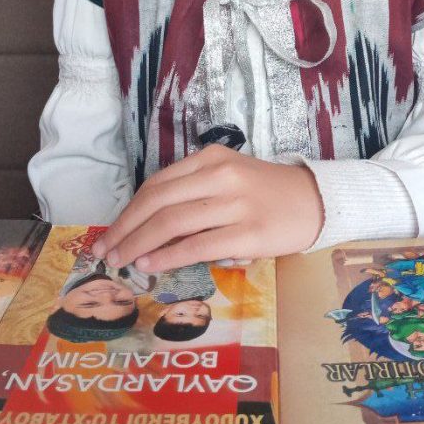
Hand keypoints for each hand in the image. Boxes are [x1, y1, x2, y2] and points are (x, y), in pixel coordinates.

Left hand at [90, 144, 323, 271]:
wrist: (316, 202)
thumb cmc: (266, 193)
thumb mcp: (229, 177)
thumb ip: (194, 193)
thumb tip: (147, 227)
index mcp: (212, 158)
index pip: (158, 184)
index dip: (129, 210)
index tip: (112, 231)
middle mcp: (221, 176)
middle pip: (158, 202)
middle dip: (125, 228)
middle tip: (106, 250)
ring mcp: (236, 204)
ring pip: (172, 224)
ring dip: (139, 245)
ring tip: (122, 262)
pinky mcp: (248, 234)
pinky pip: (198, 246)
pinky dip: (168, 257)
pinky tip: (151, 266)